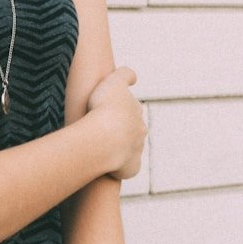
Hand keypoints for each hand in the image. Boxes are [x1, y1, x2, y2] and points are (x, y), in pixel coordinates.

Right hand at [86, 65, 146, 179]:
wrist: (104, 139)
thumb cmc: (105, 108)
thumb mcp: (113, 81)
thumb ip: (125, 74)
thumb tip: (133, 76)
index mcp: (136, 111)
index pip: (132, 109)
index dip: (120, 108)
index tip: (109, 109)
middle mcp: (140, 131)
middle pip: (133, 130)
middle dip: (123, 130)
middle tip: (105, 130)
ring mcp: (136, 151)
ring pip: (129, 150)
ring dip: (119, 148)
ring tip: (102, 148)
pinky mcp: (130, 169)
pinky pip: (126, 169)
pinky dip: (119, 168)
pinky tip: (106, 165)